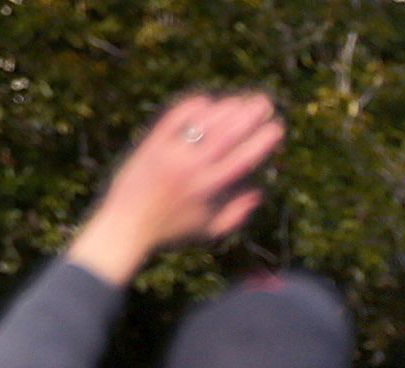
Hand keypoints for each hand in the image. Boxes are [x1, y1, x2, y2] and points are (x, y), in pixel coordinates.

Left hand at [68, 92, 285, 288]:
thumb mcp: (209, 229)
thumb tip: (258, 192)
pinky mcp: (153, 143)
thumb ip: (236, 213)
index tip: (276, 128)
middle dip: (249, 116)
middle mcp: (191, 168)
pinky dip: (192, 107)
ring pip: (203, 123)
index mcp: (209, 189)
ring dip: (226, 108)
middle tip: (265, 103)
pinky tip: (208, 101)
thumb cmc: (171, 229)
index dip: (262, 141)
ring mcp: (171, 153)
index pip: (242, 159)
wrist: (127, 223)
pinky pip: (174, 118)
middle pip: (226, 134)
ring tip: (242, 100)